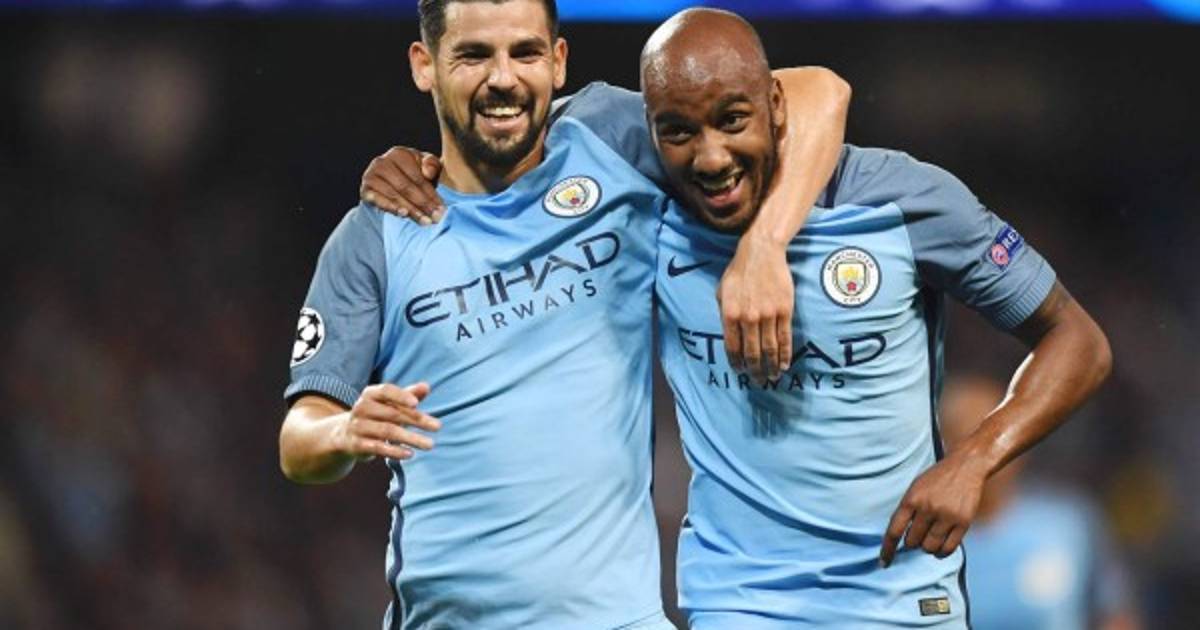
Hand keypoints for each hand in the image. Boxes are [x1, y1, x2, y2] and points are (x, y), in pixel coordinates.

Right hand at [333, 383, 440, 460]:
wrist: (345, 435)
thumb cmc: (376, 415)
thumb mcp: (390, 403)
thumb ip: (408, 395)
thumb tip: (426, 387)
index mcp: (370, 394)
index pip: (386, 390)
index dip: (401, 396)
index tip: (417, 404)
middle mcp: (362, 408)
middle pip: (392, 413)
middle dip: (417, 420)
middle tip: (438, 426)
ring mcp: (358, 427)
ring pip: (387, 431)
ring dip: (410, 438)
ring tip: (430, 444)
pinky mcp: (357, 445)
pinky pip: (378, 447)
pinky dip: (394, 451)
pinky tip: (410, 454)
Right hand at [360, 147, 444, 224]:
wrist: (392, 184)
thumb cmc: (415, 174)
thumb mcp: (427, 167)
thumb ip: (432, 165)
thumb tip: (427, 172)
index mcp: (399, 154)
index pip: (417, 177)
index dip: (431, 194)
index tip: (442, 208)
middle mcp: (382, 162)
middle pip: (406, 187)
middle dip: (423, 204)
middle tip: (436, 218)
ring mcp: (371, 176)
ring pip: (394, 195)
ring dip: (411, 210)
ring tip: (425, 220)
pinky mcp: (365, 190)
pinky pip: (378, 200)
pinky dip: (391, 207)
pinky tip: (403, 214)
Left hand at [717, 238, 792, 381]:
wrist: (761, 253)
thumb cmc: (739, 272)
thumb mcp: (722, 292)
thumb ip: (724, 313)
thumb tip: (729, 334)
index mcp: (729, 314)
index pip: (732, 347)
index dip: (736, 362)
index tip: (740, 371)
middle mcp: (748, 318)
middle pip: (751, 352)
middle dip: (754, 370)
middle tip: (757, 381)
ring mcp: (767, 315)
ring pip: (769, 349)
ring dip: (771, 366)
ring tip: (771, 377)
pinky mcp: (784, 311)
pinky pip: (784, 338)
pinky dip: (785, 354)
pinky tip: (784, 365)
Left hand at [879, 452, 987, 566]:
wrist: (965, 466)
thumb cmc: (936, 479)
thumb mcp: (915, 488)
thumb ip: (907, 510)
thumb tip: (899, 538)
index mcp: (911, 499)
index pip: (894, 531)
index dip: (887, 549)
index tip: (884, 563)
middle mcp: (927, 508)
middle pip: (912, 542)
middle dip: (912, 542)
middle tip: (918, 535)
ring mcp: (946, 516)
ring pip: (929, 547)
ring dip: (927, 547)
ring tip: (929, 539)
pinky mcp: (963, 522)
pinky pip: (948, 548)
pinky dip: (941, 553)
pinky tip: (940, 548)